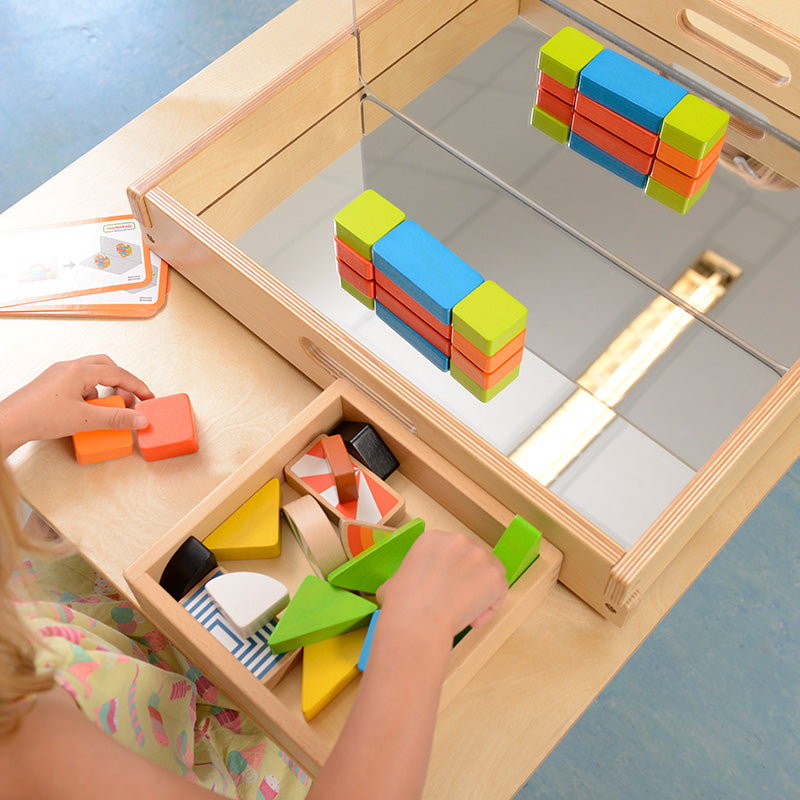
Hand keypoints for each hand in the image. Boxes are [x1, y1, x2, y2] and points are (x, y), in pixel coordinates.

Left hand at [0, 355, 153, 455]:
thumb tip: (139, 418)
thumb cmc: (37, 417)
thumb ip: (116, 418)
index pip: (118, 373)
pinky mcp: (53, 387)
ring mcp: (59, 376)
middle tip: (129, 400)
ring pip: (93, 376)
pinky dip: (92, 396)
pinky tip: (89, 412)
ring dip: (106, 390)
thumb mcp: (85, 420)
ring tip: (108, 408)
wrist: (9, 424)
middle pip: (106, 367)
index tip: (148, 397)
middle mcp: (69, 368)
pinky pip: (80, 385)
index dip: (137, 386)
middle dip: (122, 383)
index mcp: (78, 370)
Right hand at [377, 529, 507, 637]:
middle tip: (458, 600)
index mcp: (432, 538)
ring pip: (489, 571)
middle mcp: (457, 540)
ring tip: (467, 611)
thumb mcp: (394, 581)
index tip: (446, 588)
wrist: (417, 621)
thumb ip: (407, 577)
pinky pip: (499, 590)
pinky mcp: (494, 575)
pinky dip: (490, 606)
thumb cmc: (402, 605)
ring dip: (481, 590)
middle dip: (468, 578)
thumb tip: (404, 588)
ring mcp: (478, 555)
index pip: (452, 551)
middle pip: (472, 557)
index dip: (451, 572)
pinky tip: (474, 619)